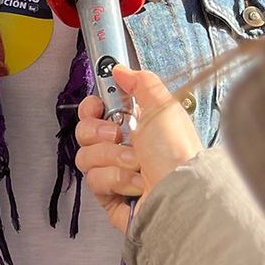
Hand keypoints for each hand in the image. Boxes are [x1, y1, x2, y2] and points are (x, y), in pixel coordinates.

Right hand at [75, 66, 200, 234]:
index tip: (98, 106)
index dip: (91, 107)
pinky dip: (115, 180)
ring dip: (113, 158)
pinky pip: (93, 179)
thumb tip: (120, 69)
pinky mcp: (109, 195)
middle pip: (84, 131)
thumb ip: (141, 82)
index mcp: (134, 125)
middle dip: (100, 132)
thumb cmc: (177, 153)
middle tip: (120, 135)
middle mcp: (122, 148)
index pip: (95, 111)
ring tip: (136, 164)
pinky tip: (134, 184)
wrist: (179, 192)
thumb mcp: (163, 107)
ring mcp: (114, 172)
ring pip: (86, 156)